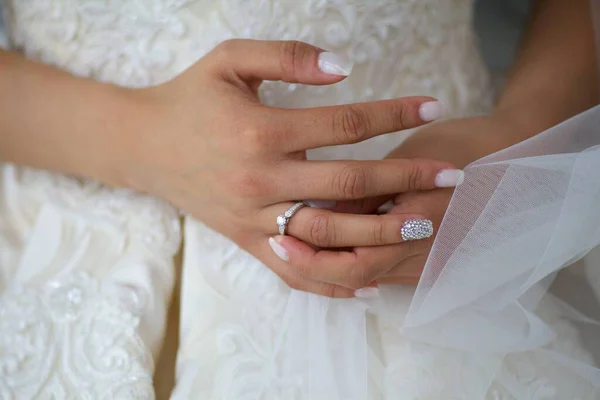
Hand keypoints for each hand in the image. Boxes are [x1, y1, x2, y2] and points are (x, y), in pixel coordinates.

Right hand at [110, 39, 456, 296]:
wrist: (143, 145)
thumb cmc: (190, 98)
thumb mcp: (230, 60)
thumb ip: (286, 56)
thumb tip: (344, 67)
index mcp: (262, 132)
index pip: (345, 124)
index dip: (394, 113)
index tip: (433, 104)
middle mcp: (262, 181)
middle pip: (348, 186)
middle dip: (406, 179)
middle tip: (451, 178)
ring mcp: (255, 218)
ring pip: (328, 235)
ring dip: (381, 234)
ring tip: (424, 226)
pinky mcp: (247, 241)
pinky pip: (294, 270)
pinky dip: (332, 281)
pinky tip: (369, 283)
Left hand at [274, 116, 516, 287]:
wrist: (510, 159)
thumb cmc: (459, 147)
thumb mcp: (410, 159)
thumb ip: (364, 191)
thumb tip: (315, 208)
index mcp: (418, 226)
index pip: (353, 261)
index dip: (311, 255)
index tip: (278, 236)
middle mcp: (422, 254)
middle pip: (353, 277)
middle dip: (312, 266)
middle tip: (277, 245)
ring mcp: (426, 262)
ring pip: (364, 278)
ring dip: (328, 267)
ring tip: (293, 246)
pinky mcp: (427, 261)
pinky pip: (381, 274)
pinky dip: (351, 267)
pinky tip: (329, 253)